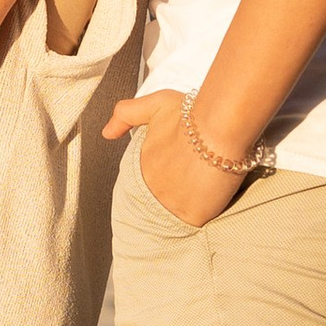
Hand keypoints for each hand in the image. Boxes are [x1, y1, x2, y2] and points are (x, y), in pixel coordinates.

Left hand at [105, 87, 245, 229]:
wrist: (219, 126)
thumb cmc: (192, 113)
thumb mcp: (154, 105)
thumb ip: (127, 115)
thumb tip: (106, 133)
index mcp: (141, 166)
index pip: (149, 181)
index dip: (169, 174)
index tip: (183, 166)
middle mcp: (151, 189)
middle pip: (164, 198)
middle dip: (180, 188)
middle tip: (198, 173)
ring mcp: (170, 205)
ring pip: (180, 211)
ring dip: (192, 201)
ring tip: (208, 182)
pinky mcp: (193, 216)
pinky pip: (198, 220)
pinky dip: (207, 210)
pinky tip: (215, 194)